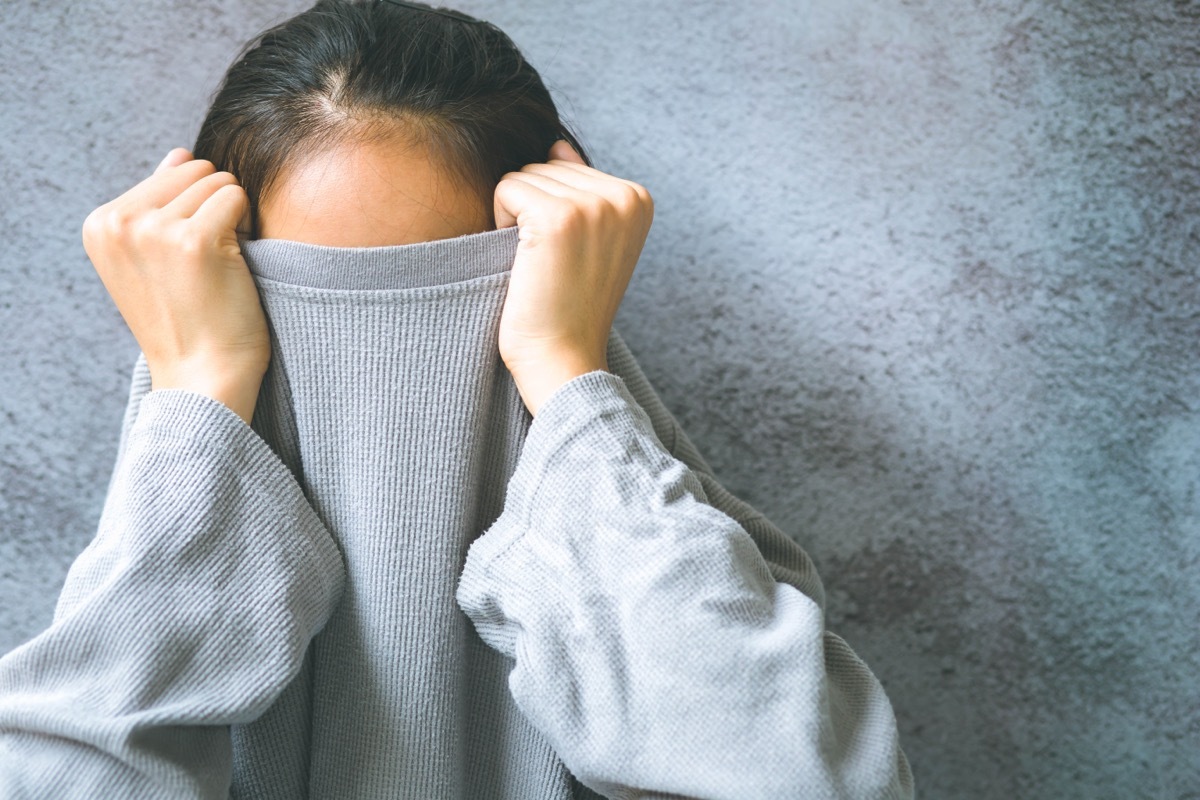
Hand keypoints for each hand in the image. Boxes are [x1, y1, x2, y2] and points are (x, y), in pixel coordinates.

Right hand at [82, 148, 268, 424]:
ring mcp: (154, 229)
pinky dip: (248, 228)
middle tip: (208, 262)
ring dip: (233, 221)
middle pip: (196, 170)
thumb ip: (162, 200)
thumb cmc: (187, 319)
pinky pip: (238, 199)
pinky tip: (234, 266)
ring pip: (220, 182)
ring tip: (218, 268)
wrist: (202, 377)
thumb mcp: (155, 256)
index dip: (196, 209)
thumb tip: (180, 153)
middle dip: (215, 208)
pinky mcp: (195, 241)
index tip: (186, 259)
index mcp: (100, 223)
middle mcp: (119, 221)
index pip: (172, 172)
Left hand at [494, 140, 653, 415]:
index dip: (553, 211)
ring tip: (541, 263)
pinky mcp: (558, 217)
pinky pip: (507, 188)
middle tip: (552, 264)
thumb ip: (581, 187)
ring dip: (517, 219)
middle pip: (544, 167)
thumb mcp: (591, 241)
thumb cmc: (570, 306)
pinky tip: (524, 260)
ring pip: (524, 175)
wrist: (564, 359)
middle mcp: (623, 196)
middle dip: (533, 211)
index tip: (570, 257)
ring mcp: (593, 205)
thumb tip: (557, 145)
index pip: (567, 167)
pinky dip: (501, 222)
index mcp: (638, 198)